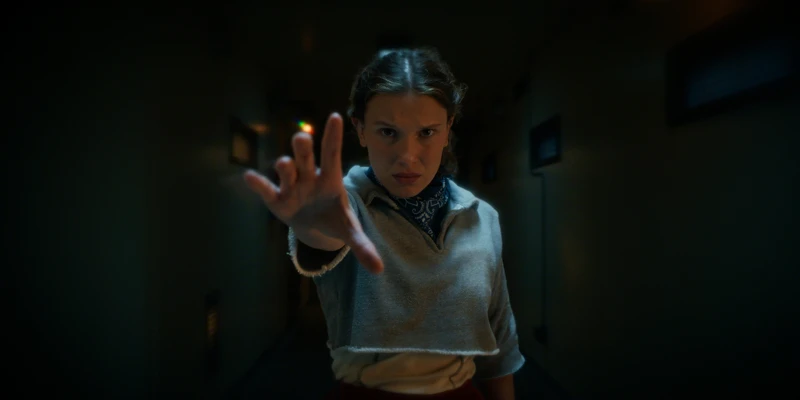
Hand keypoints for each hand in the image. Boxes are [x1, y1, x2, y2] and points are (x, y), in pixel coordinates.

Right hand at [243, 113, 383, 273]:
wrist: (314, 226)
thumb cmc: (334, 218)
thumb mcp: (350, 232)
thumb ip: (363, 246)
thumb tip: (379, 270)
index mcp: (331, 179)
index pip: (333, 154)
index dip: (333, 136)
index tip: (336, 116)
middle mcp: (310, 176)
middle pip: (306, 156)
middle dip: (303, 147)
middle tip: (302, 137)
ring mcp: (292, 186)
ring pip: (287, 169)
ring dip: (285, 166)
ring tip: (285, 165)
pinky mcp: (276, 199)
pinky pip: (266, 189)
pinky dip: (258, 184)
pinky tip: (250, 178)